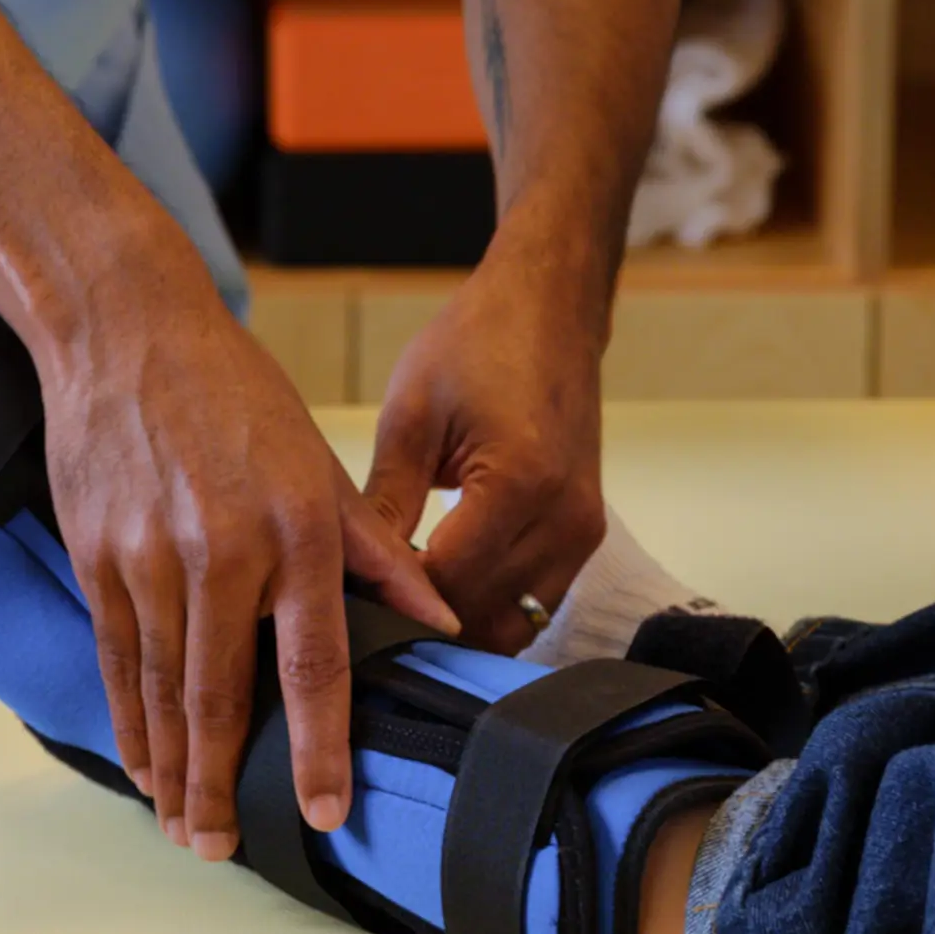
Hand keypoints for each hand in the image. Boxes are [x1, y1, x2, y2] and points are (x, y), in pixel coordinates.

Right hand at [36, 254, 458, 856]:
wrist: (126, 331)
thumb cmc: (234, 394)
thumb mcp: (321, 465)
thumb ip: (377, 555)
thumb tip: (439, 624)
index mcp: (293, 532)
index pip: (311, 665)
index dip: (318, 748)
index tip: (325, 812)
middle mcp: (220, 551)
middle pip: (219, 696)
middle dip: (219, 785)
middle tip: (221, 849)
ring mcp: (149, 557)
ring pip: (159, 689)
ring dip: (169, 768)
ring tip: (181, 826)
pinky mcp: (98, 554)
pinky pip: (115, 656)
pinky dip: (126, 718)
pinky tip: (140, 761)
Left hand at [362, 255, 612, 655]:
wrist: (550, 310)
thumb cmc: (476, 345)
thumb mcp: (411, 415)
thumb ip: (385, 502)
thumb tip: (347, 571)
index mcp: (519, 484)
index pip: (447, 584)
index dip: (395, 601)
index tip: (351, 598)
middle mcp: (564, 519)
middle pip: (484, 615)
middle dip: (425, 621)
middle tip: (370, 604)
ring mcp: (584, 532)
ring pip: (516, 623)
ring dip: (462, 622)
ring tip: (407, 596)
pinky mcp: (587, 535)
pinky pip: (536, 602)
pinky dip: (492, 606)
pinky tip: (447, 583)